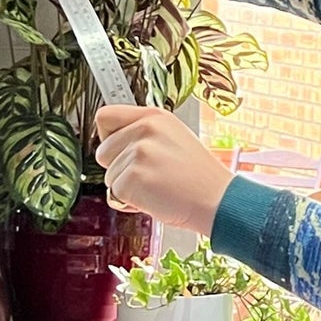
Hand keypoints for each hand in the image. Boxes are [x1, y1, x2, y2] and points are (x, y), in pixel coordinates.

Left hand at [93, 106, 232, 234]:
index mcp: (154, 117)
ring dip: (127, 188)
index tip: (119, 152)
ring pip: (109, 176)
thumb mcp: (174, 139)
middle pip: (102, 151)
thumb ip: (143, 135)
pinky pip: (115, 194)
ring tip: (157, 187)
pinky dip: (130, 203)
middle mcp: (145, 129)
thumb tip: (113, 144)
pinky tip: (155, 199)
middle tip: (148, 176)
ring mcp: (139, 152)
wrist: (218, 200)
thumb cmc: (198, 177)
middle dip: (118, 169)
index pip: (105, 117)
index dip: (108, 139)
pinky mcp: (134, 176)